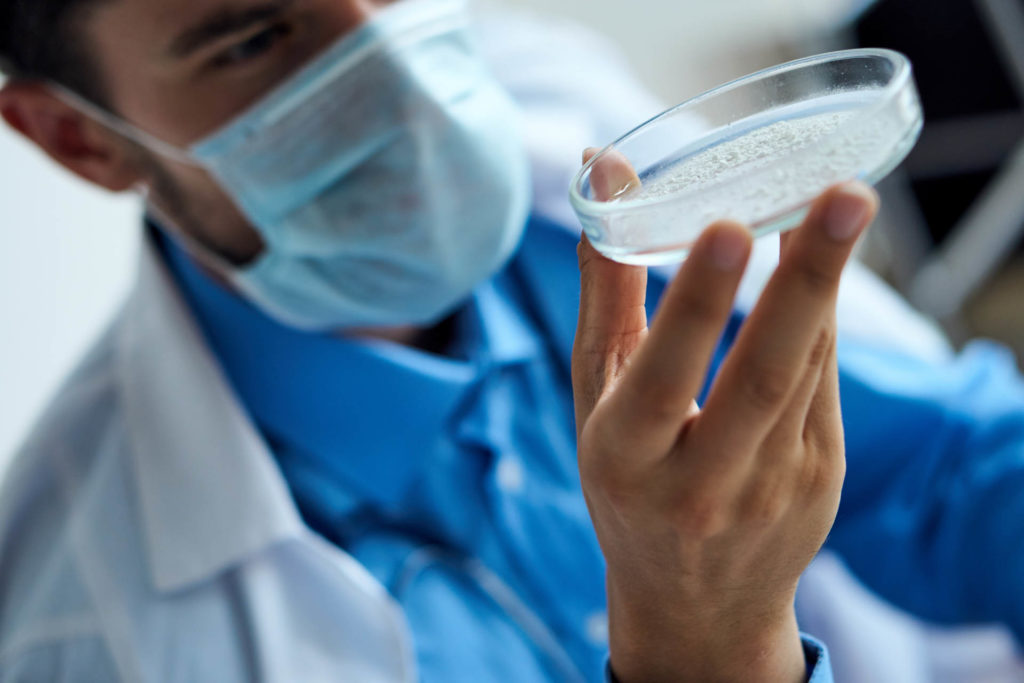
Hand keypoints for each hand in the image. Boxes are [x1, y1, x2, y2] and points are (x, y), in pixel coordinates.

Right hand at [573, 149, 878, 682]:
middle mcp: (701, 482)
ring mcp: (773, 488)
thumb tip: (602, 169)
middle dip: (805, 280)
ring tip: (840, 204)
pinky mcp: (822, 480)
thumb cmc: (627, 481)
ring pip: (806, 370)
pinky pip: (826, 382)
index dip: (696, 302)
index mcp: (626, 459)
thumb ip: (605, 286)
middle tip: (843, 196)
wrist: (693, 601)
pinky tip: (824, 262)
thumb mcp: (596, 397)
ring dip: (824, 284)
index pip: (664, 377)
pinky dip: (823, 315)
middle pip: (763, 375)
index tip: (729, 225)